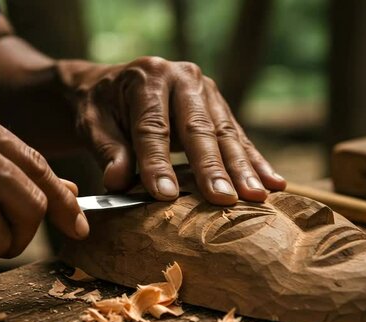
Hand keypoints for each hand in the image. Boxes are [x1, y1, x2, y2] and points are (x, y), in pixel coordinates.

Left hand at [64, 56, 285, 205]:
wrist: (113, 87)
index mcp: (148, 78)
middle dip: (211, 167)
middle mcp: (183, 78)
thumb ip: (106, 150)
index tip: (164, 195)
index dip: (157, 162)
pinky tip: (273, 182)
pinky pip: (238, 137)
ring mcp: (206, 91)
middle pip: (198, 128)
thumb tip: (117, 180)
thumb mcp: (92, 124)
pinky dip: (255, 162)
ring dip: (242, 168)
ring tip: (256, 196)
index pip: (153, 126)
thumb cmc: (100, 108)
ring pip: (226, 133)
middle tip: (223, 198)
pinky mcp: (219, 107)